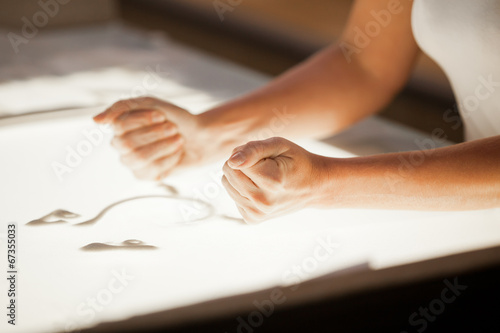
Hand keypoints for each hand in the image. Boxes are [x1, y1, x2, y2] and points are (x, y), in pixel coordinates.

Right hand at [94, 97, 208, 179]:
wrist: (197, 136)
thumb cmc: (172, 118)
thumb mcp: (150, 103)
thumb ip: (121, 107)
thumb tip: (95, 121)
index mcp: (119, 126)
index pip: (119, 125)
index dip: (143, 120)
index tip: (161, 115)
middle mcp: (120, 145)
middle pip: (127, 144)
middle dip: (155, 134)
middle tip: (173, 128)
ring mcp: (131, 162)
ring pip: (139, 158)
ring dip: (164, 146)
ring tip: (178, 139)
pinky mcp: (144, 175)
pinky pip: (153, 170)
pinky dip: (170, 158)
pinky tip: (176, 152)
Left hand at [222, 137, 326, 222]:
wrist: (314, 187)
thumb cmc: (296, 162)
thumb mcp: (279, 145)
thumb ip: (253, 149)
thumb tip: (231, 161)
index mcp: (271, 181)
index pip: (235, 161)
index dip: (248, 154)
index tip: (267, 158)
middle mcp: (263, 201)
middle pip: (228, 173)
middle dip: (242, 164)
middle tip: (265, 166)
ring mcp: (258, 213)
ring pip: (227, 184)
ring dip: (241, 177)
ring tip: (263, 177)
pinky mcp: (252, 219)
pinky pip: (233, 196)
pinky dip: (243, 189)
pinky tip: (261, 189)